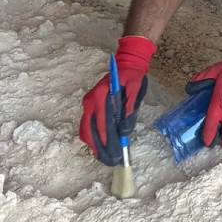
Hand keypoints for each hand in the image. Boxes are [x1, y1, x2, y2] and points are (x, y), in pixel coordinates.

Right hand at [79, 36, 155, 160]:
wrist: (126, 62)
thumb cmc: (132, 75)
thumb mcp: (135, 88)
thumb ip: (130, 107)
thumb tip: (125, 129)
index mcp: (100, 96)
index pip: (100, 121)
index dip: (105, 137)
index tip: (110, 149)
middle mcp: (90, 101)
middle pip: (88, 129)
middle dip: (96, 146)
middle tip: (107, 159)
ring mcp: (88, 103)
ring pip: (86, 129)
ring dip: (93, 144)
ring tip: (103, 157)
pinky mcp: (91, 106)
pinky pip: (88, 124)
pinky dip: (93, 136)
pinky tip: (101, 146)